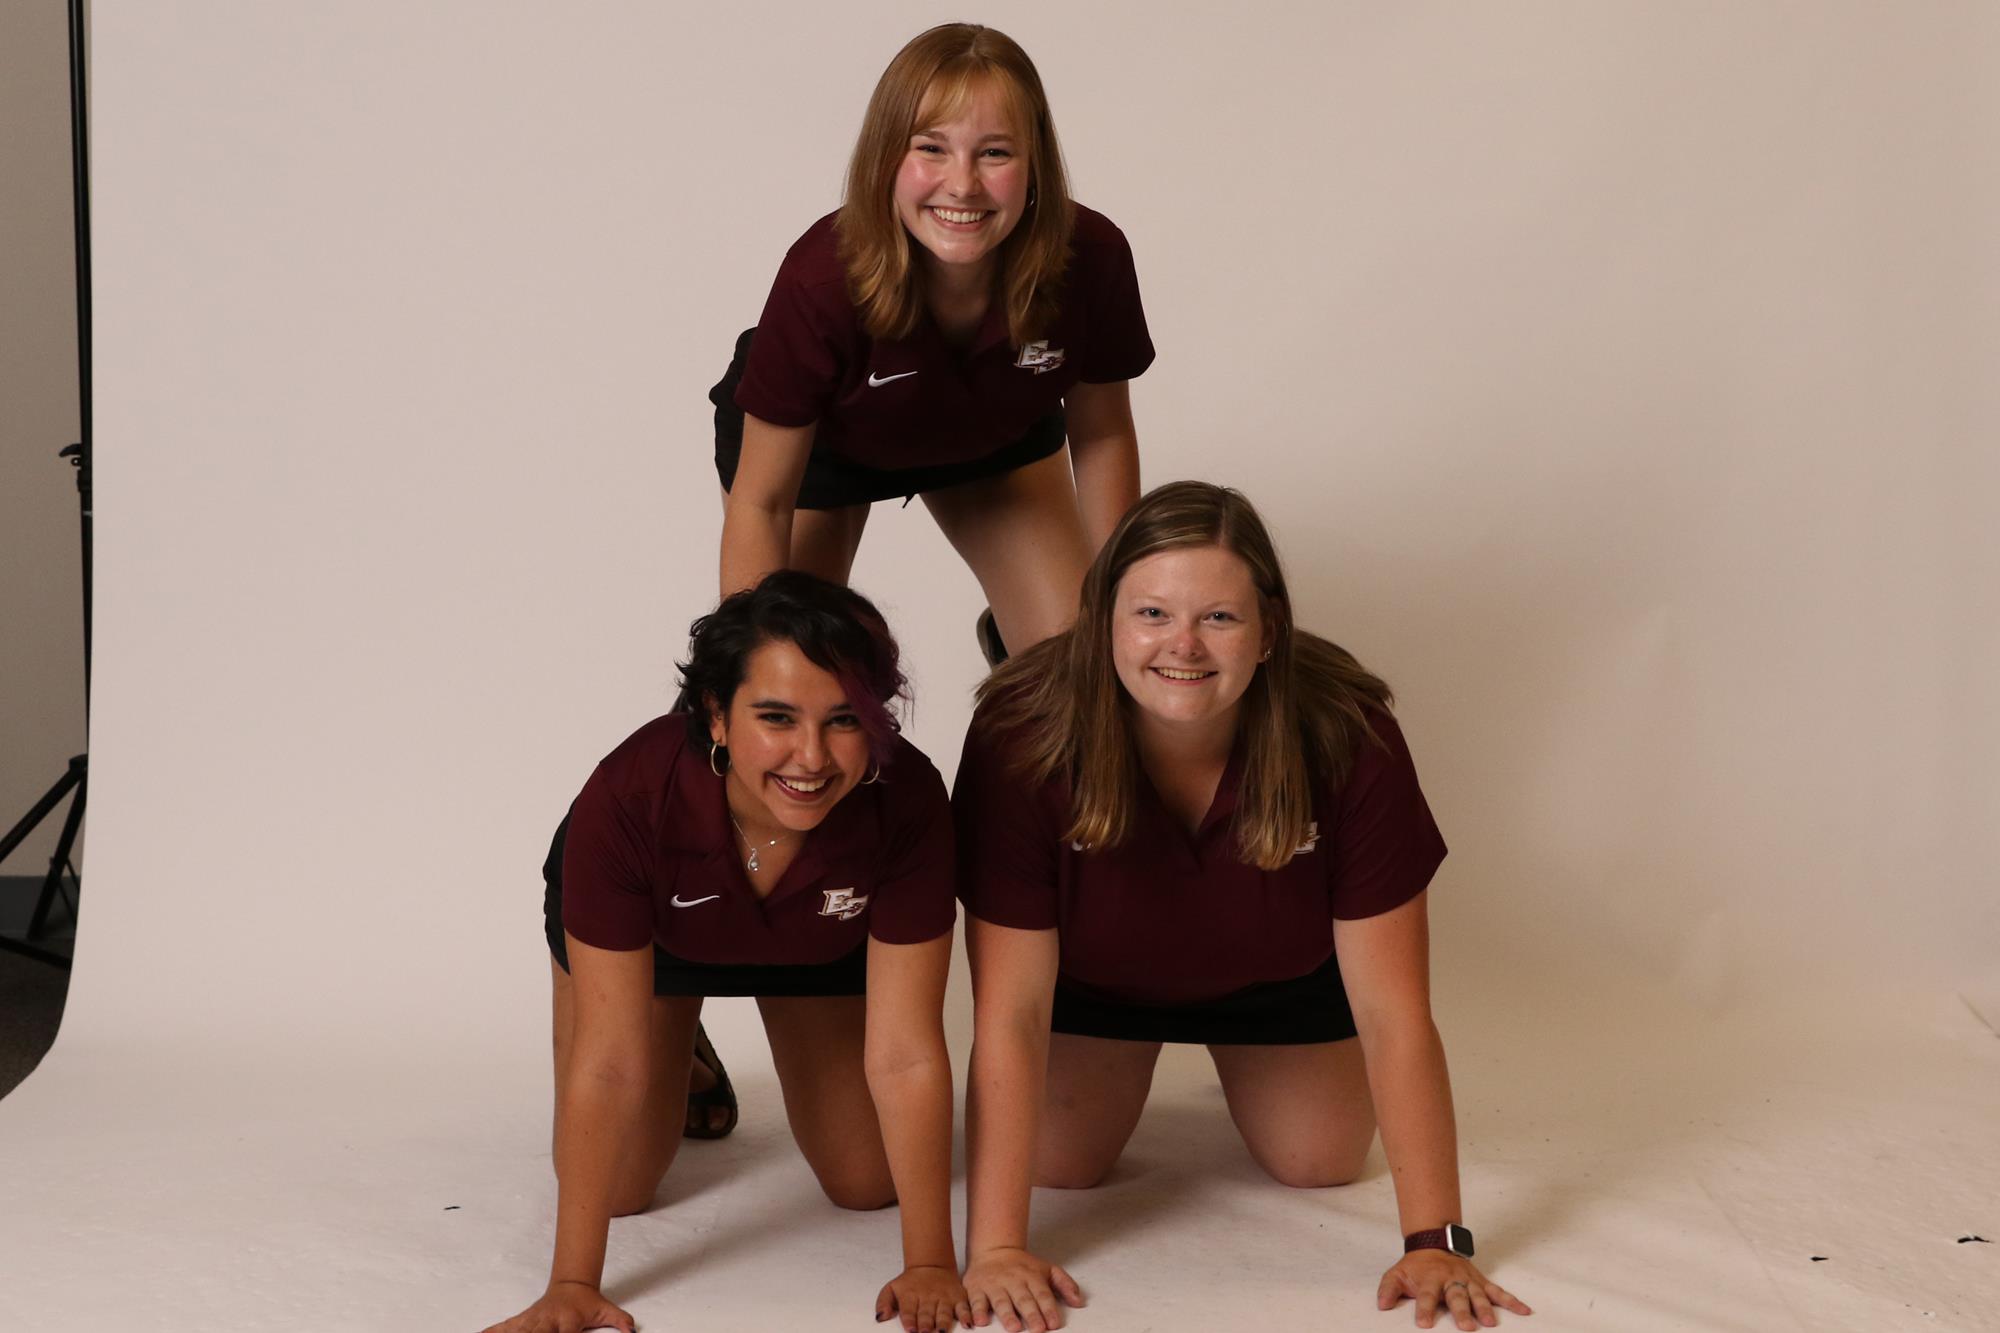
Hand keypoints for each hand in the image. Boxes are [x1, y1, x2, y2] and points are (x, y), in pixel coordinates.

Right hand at [480, 1279, 635, 1332]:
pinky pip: (506, 1326)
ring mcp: (534, 1318)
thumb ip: (619, 1320)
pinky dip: (493, 1331)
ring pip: (517, 1330)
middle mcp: (549, 1319)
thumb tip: (632, 1329)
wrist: (572, 1283)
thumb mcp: (607, 1309)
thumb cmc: (589, 1302)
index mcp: (569, 1320)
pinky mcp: (524, 1319)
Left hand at [874, 1264, 971, 1331]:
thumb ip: (883, 1303)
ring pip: (944, 1312)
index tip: (910, 1329)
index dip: (910, 1320)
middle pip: (927, 1313)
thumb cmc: (910, 1283)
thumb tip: (880, 1318)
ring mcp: (944, 1298)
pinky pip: (963, 1307)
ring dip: (943, 1322)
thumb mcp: (891, 1288)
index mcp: (910, 1295)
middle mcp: (928, 1297)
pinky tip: (968, 1324)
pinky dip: (966, 1316)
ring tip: (942, 1331)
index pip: (909, 1309)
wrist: (931, 1265)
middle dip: (926, 1324)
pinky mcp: (958, 1298)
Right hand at [961, 1247, 1084, 1331]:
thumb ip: (1064, 1284)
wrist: (993, 1249)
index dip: (1048, 1309)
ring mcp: (994, 1284)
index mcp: (1031, 1276)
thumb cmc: (1022, 1265)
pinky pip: (976, 1300)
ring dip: (1007, 1314)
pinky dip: (978, 1310)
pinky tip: (981, 1320)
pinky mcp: (976, 1288)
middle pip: (1023, 1299)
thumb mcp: (1047, 1269)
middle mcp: (1013, 1280)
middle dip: (1031, 1314)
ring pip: (1001, 1300)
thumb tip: (1079, 1302)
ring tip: (1014, 1327)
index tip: (1054, 1323)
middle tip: (1038, 1329)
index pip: (1042, 1294)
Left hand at [1378, 1249, 1531, 1329]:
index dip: (1424, 1308)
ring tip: (1490, 1323)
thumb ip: (1388, 1289)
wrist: (1433, 1244)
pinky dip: (1512, 1301)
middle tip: (1466, 1327)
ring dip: (1484, 1308)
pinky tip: (1524, 1311)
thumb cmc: (1416, 1267)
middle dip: (1461, 1311)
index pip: (1426, 1295)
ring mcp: (1468, 1280)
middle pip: (1456, 1296)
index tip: (1424, 1323)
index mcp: (1429, 1279)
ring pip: (1478, 1294)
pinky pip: (1498, 1292)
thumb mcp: (1396, 1274)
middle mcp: (1451, 1280)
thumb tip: (1382, 1305)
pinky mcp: (1481, 1281)